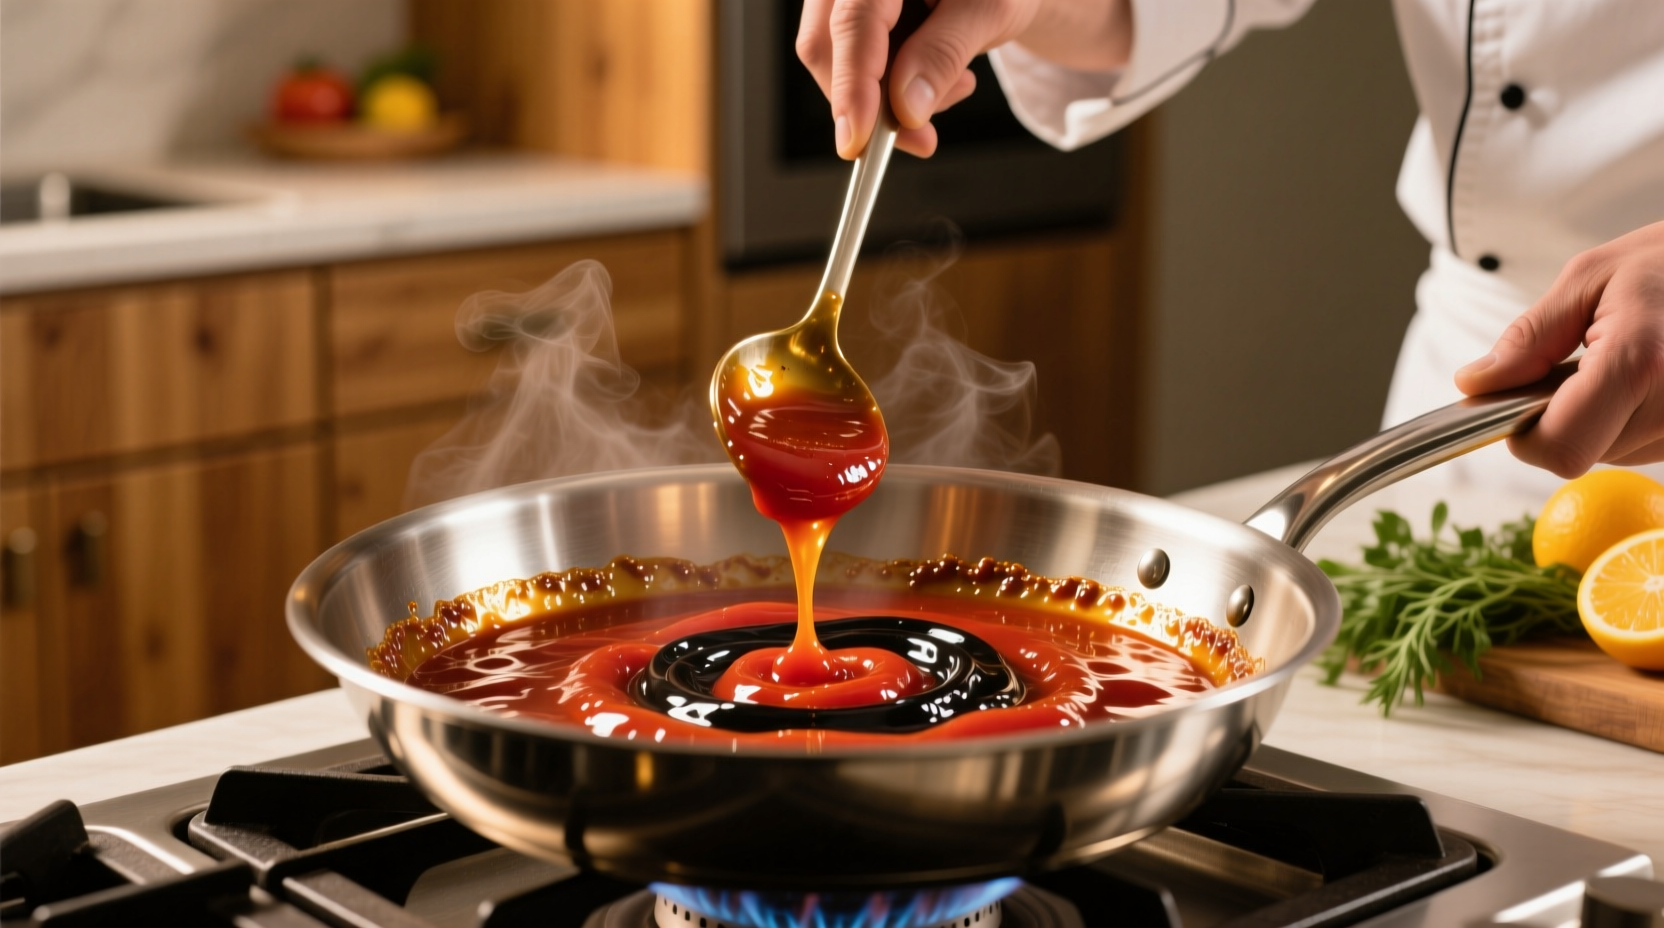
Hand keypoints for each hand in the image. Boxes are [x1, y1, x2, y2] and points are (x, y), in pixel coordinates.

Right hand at [797, 0, 1131, 158]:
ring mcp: (843, 0)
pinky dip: (888, 92)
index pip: (854, 21)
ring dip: (887, 100)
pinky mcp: (849, 21)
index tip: (861, 139)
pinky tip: (937, 80)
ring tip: (954, 85)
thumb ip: (944, 54)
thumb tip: (905, 108)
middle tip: (922, 136)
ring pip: (834, 64)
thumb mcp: (989, 12)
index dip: (853, 84)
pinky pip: (849, 68)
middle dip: (872, 102)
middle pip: (827, 46)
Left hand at [1455, 219, 1663, 476]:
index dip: (1526, 434)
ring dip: (1601, 416)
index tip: (1521, 400)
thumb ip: (1528, 339)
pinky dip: (1632, 416)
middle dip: (1565, 414)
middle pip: (1583, 452)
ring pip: (1614, 452)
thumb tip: (1475, 384)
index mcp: (1640, 364)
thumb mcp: (1588, 279)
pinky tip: (1649, 375)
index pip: (1561, 448)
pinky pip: (1647, 444)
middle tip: (1585, 360)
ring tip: (1629, 360)